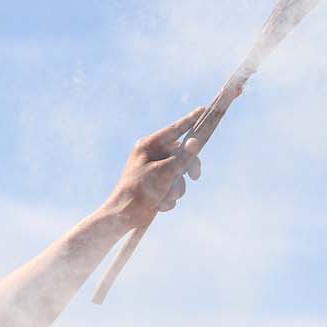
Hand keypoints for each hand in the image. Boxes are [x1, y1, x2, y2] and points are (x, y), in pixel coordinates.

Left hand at [99, 108, 205, 230]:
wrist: (123, 217)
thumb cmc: (139, 191)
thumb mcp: (164, 173)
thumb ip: (182, 157)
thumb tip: (195, 141)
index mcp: (148, 146)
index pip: (174, 130)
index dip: (190, 120)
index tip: (203, 110)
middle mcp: (151, 155)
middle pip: (181, 154)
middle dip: (186, 170)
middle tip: (195, 177)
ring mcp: (154, 170)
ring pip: (179, 174)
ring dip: (176, 189)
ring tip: (166, 198)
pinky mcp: (156, 185)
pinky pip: (173, 186)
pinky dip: (170, 197)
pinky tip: (160, 205)